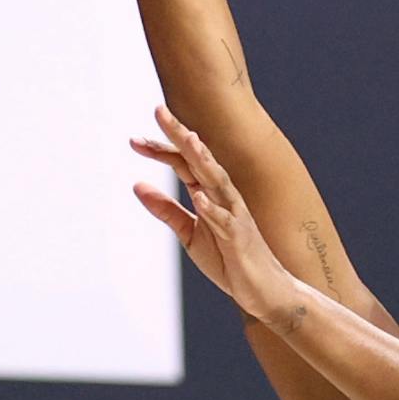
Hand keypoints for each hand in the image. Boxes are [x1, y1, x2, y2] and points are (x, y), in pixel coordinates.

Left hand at [133, 106, 295, 319]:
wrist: (264, 289)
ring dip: (203, 160)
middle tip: (159, 110)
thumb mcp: (190, 233)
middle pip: (200, 160)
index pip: (184, 164)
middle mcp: (224, 198)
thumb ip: (166, 210)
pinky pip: (226, 221)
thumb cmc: (229, 259)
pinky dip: (213, 208)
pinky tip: (200, 196)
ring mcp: (235, 216)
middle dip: (181, 136)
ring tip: (188, 139)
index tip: (134, 140)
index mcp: (210, 195)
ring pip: (217, 181)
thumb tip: (137, 185)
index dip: (161, 150)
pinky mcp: (240, 239)